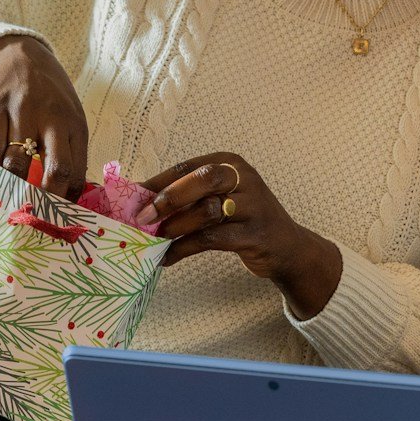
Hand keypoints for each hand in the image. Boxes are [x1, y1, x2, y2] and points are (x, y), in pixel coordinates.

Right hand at [0, 35, 88, 200]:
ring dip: (14, 185)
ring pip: (17, 164)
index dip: (68, 199)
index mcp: (75, 122)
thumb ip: (70, 150)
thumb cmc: (48, 94)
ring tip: (13, 196)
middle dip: (47, 200)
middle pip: (56, 170)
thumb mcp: (69, 115)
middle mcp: (52, 116)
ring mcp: (21, 111)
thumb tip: (71, 195)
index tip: (59, 215)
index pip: (77, 170)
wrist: (18, 52)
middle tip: (37, 214)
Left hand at [144, 153, 344, 318]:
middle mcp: (244, 178)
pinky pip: (212, 239)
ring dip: (176, 226)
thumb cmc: (244, 220)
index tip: (132, 196)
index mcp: (231, 163)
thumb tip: (141, 202)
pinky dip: (185, 248)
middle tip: (144, 217)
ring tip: (156, 240)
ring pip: (208, 210)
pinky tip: (168, 257)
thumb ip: (189, 197)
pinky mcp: (254, 234)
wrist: (287, 247)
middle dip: (169, 197)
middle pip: (203, 179)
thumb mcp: (222, 198)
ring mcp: (253, 206)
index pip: (188, 166)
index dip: (158, 181)